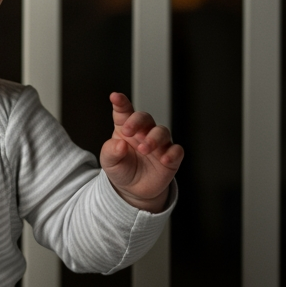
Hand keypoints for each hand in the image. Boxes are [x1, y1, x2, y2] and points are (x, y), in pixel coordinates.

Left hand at [99, 93, 183, 212]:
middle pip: (145, 118)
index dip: (120, 103)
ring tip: (144, 149)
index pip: (123, 112)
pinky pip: (176, 151)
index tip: (115, 97)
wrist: (133, 190)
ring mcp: (159, 144)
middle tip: (129, 131)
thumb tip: (120, 145)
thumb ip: (111, 152)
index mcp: (125, 129)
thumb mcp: (109, 162)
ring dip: (154, 138)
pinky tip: (164, 159)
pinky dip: (172, 154)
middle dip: (138, 121)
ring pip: (162, 131)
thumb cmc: (121, 169)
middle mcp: (143, 132)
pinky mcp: (171, 157)